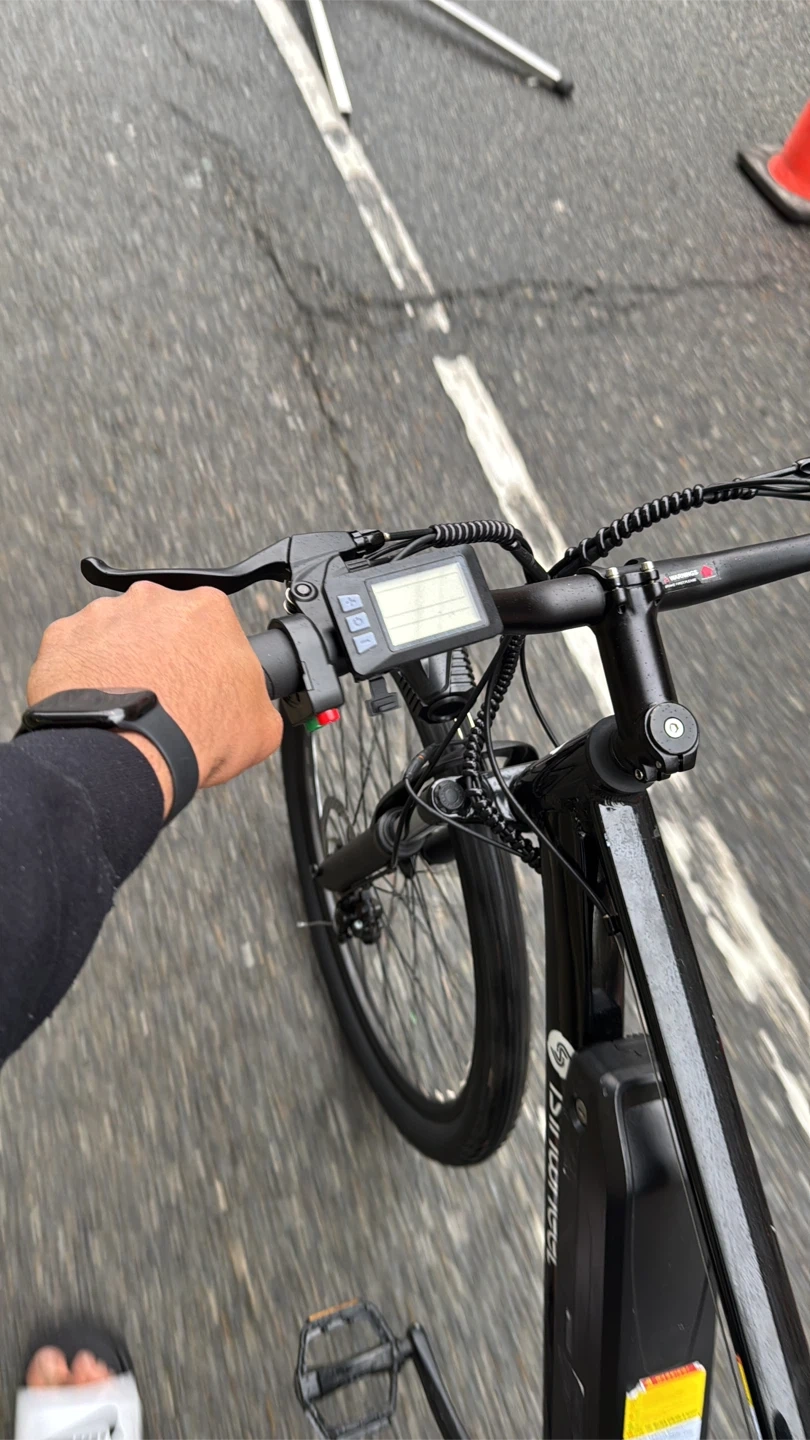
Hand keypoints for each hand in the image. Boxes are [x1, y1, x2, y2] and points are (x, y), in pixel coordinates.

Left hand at [27, 582, 282, 816]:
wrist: (127, 754)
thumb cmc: (192, 734)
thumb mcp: (261, 726)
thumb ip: (259, 700)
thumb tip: (255, 705)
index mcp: (208, 610)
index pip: (213, 625)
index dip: (210, 656)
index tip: (205, 680)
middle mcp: (154, 600)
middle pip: (163, 622)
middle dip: (164, 652)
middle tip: (168, 694)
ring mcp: (105, 614)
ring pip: (118, 634)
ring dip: (123, 659)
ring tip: (129, 702)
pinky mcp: (64, 636)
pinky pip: (77, 650)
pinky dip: (84, 672)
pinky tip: (100, 701)